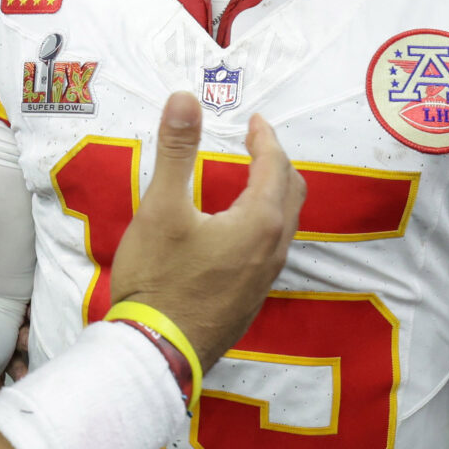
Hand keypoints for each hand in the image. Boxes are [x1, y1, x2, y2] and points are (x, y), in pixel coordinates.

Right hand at [106, 97, 302, 370]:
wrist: (157, 350)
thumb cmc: (159, 278)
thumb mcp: (162, 208)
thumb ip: (177, 150)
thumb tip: (185, 98)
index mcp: (258, 221)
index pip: (274, 166)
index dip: (265, 139)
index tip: (254, 122)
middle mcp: (272, 249)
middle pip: (291, 194)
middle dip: (278, 164)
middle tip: (258, 146)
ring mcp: (264, 279)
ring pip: (284, 225)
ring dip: (275, 195)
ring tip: (252, 182)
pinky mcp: (250, 300)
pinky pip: (272, 250)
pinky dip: (265, 224)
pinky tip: (237, 232)